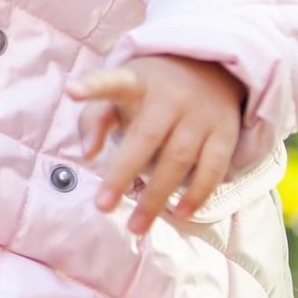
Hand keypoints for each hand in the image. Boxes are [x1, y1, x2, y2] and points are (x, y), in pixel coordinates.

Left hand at [65, 55, 246, 235]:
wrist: (214, 71)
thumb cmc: (152, 92)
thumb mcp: (121, 95)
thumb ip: (96, 120)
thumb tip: (88, 153)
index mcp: (138, 83)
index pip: (114, 81)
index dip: (93, 86)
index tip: (72, 91)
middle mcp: (171, 97)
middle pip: (145, 138)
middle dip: (122, 174)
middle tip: (102, 207)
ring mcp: (201, 114)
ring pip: (178, 159)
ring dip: (156, 197)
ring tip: (136, 226)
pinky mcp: (225, 132)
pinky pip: (212, 168)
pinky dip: (197, 193)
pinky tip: (180, 213)